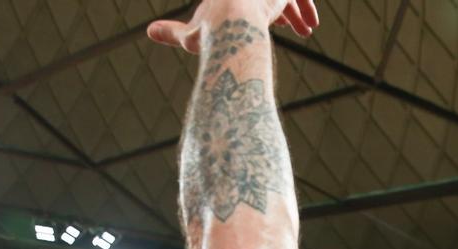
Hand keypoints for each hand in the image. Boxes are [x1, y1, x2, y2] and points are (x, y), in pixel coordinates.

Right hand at [147, 0, 318, 53]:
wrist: (230, 28)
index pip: (251, 1)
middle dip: (285, 8)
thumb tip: (149, 31)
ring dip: (298, 9)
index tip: (277, 24)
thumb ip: (171, 32)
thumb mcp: (189, 36)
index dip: (264, 9)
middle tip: (299, 27)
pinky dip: (304, 7)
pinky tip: (307, 24)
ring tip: (306, 29)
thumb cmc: (209, 36)